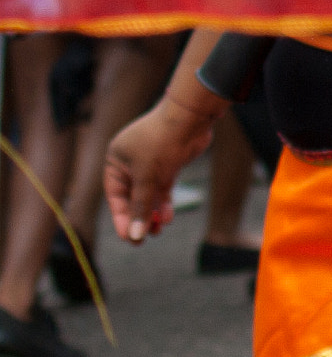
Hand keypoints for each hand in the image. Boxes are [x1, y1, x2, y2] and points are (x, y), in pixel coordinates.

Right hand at [105, 94, 219, 243]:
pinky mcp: (168, 165)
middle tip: (144, 239)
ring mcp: (151, 164)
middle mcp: (131, 163)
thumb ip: (141, 206)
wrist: (190, 117)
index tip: (129, 238)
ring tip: (158, 230)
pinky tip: (167, 217)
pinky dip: (165, 203)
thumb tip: (136, 234)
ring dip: (153, 213)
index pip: (115, 196)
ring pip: (149, 195)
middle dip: (139, 217)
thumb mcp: (148, 176)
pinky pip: (163, 189)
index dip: (122, 218)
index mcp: (116, 160)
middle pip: (132, 197)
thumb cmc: (162, 142)